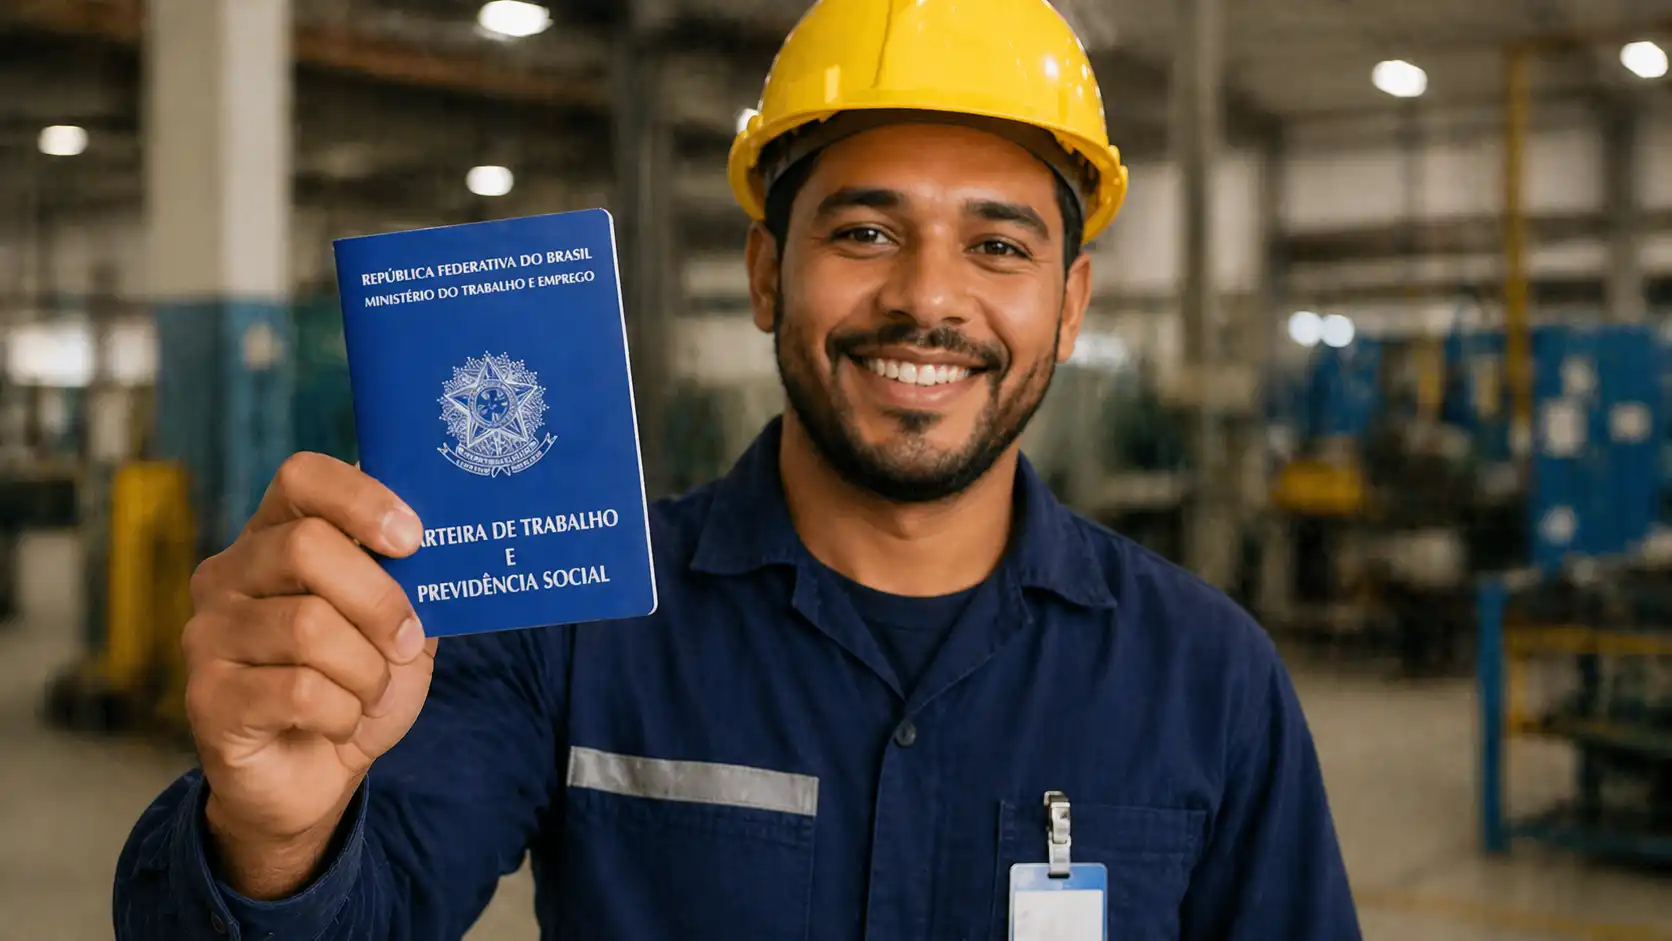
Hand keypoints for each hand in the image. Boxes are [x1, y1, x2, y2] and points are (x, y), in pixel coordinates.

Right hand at [182, 452, 433, 897]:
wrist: (315, 777)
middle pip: (306, 546)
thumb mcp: (399, 625)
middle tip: (404, 641)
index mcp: (275, 537)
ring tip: (368, 693)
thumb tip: (444, 545)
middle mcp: (228, 574)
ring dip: (366, 670)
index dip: (362, 498)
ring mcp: (208, 633)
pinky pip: (298, 691)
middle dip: (378, 601)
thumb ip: (411, 580)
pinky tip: (339, 724)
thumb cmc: (357, 685)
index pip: (302, 476)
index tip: (413, 539)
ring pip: (308, 626)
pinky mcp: (206, 696)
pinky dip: (343, 713)